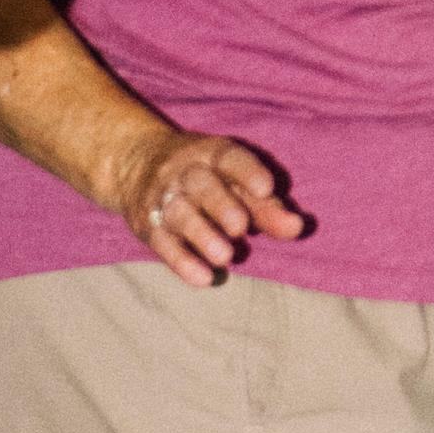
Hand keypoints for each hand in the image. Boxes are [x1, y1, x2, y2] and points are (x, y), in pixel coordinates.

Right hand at [110, 122, 307, 285]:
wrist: (135, 164)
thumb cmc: (207, 178)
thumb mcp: (235, 182)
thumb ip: (267, 207)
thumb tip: (298, 228)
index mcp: (212, 154)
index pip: (230, 157)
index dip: (248, 171)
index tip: (267, 189)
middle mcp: (185, 172)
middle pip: (202, 185)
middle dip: (221, 205)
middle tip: (241, 228)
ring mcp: (162, 197)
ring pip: (179, 214)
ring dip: (201, 235)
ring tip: (225, 257)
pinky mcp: (147, 226)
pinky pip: (162, 244)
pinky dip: (182, 262)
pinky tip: (203, 278)